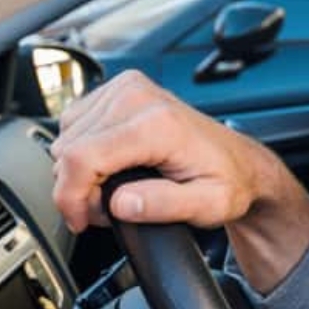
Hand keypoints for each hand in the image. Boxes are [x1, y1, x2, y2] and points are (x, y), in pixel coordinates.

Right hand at [50, 70, 303, 232]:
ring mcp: (128, 88)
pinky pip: (76, 123)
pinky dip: (84, 149)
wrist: (240, 162)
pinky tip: (110, 164)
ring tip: (114, 187)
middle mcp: (139, 98)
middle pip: (69, 148)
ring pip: (67, 136)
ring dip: (80, 169)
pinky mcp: (121, 89)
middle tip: (109, 208)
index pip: (81, 158)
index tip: (81, 220)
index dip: (70, 196)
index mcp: (158, 124)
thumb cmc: (228, 182)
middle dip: (78, 187)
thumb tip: (120, 204)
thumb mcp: (208, 206)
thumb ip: (164, 206)